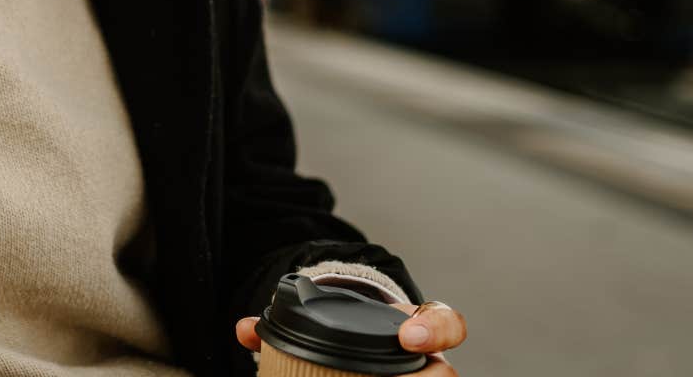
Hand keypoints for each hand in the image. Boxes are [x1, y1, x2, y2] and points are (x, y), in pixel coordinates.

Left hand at [235, 299, 466, 374]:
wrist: (366, 348)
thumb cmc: (354, 335)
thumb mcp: (334, 321)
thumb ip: (288, 323)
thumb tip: (245, 330)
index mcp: (416, 330)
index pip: (447, 323)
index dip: (435, 329)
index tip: (408, 338)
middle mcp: (428, 362)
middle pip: (446, 372)